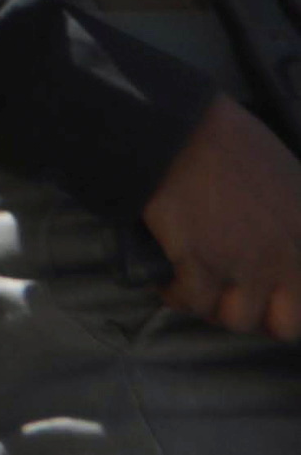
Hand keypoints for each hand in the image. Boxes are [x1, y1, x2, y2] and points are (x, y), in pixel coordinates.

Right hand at [147, 95, 300, 336]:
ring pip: (235, 319)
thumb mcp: (288, 177)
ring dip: (213, 306)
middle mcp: (286, 259)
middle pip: (284, 324)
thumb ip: (295, 221)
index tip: (269, 299)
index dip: (289, 303)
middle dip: (260, 317)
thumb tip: (286, 247)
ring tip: (195, 285)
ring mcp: (244, 266)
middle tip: (234, 298)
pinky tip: (168, 280)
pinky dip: (175, 295)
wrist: (179, 129)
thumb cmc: (230, 141)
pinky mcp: (200, 265)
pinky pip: (189, 302)